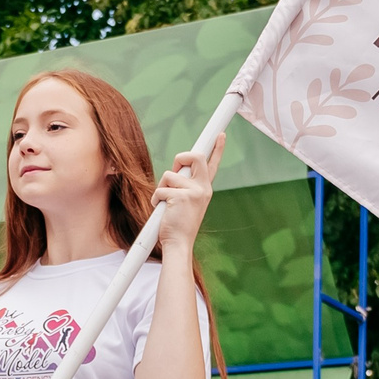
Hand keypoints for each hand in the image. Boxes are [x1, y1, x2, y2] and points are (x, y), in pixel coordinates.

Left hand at [152, 134, 225, 249]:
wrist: (179, 244)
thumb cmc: (179, 224)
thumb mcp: (187, 201)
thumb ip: (185, 184)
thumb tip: (177, 169)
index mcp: (205, 188)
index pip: (213, 164)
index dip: (217, 148)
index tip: (221, 134)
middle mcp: (204, 188)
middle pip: (195, 156)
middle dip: (180, 157)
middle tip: (174, 171)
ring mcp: (194, 192)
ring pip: (170, 175)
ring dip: (162, 188)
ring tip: (166, 205)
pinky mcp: (181, 197)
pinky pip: (161, 189)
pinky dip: (156, 199)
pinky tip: (162, 211)